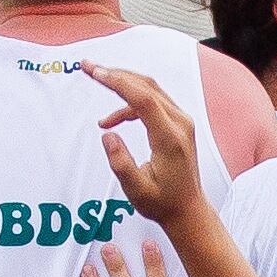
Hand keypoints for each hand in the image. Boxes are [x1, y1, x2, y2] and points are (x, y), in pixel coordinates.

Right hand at [94, 66, 207, 231]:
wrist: (187, 209)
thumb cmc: (163, 203)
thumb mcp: (137, 190)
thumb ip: (121, 163)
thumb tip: (107, 134)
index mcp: (169, 139)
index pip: (143, 99)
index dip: (118, 82)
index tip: (95, 72)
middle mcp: (180, 124)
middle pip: (147, 86)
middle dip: (116, 74)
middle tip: (88, 67)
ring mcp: (182, 122)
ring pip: (150, 90)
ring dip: (123, 83)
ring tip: (96, 82)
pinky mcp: (178, 124)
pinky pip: (152, 102)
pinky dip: (130, 103)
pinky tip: (111, 120)